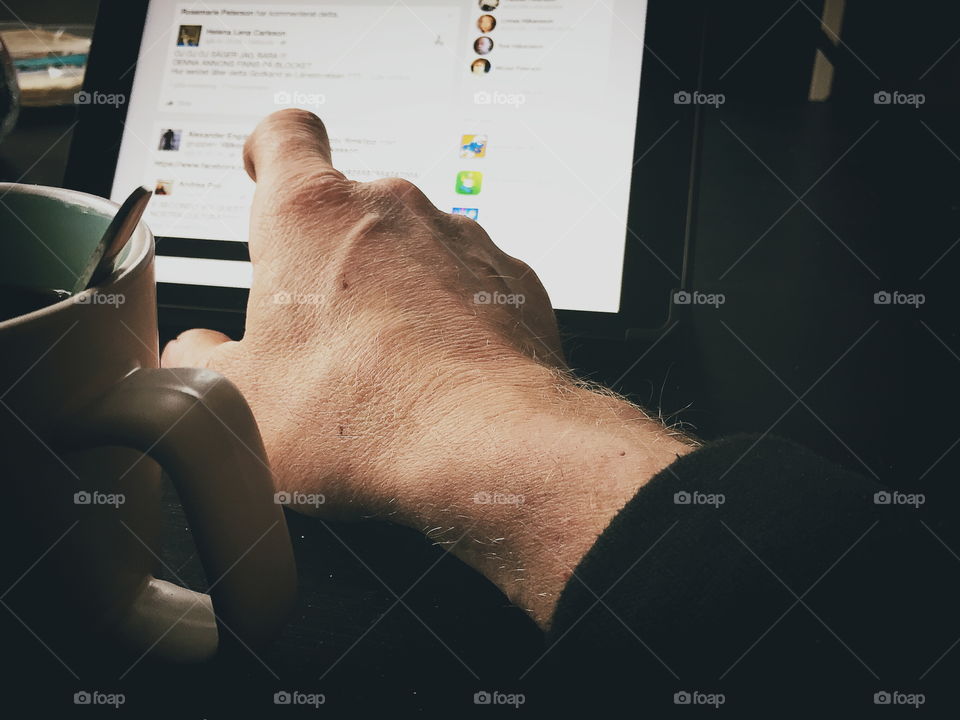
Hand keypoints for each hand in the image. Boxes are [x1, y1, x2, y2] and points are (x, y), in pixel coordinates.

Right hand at [163, 109, 692, 625]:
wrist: (488, 445)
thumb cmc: (365, 418)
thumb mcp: (239, 402)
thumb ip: (200, 361)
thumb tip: (198, 351)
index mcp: (310, 215)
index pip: (284, 134)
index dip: (270, 149)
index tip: (265, 170)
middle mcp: (392, 208)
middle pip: (348, 211)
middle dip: (330, 260)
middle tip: (320, 335)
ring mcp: (459, 239)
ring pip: (411, 250)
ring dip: (394, 292)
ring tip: (385, 369)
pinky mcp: (509, 279)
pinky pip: (467, 283)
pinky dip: (450, 316)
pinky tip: (440, 374)